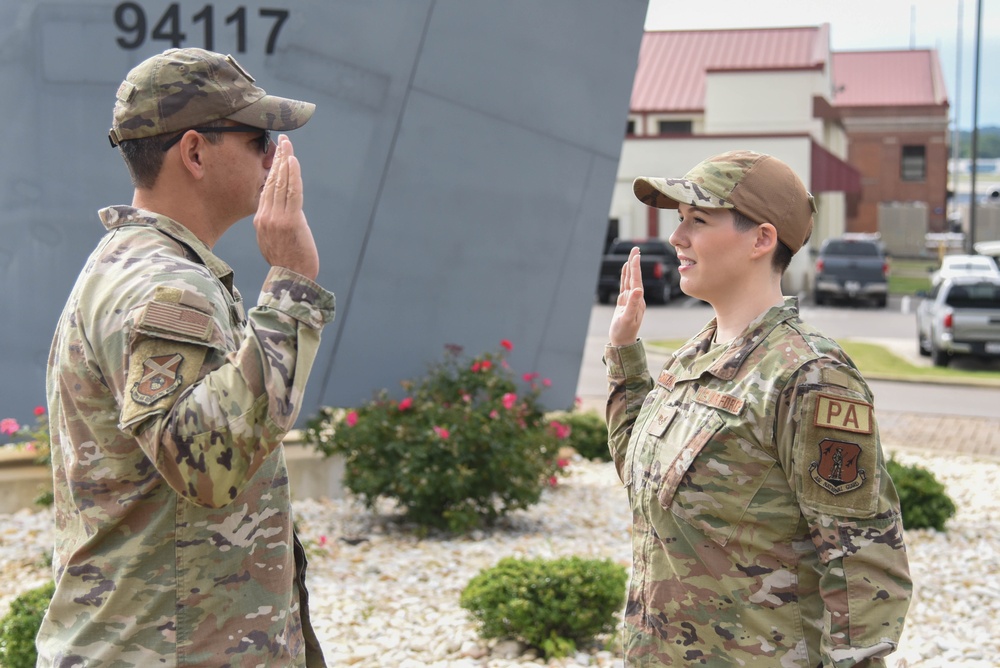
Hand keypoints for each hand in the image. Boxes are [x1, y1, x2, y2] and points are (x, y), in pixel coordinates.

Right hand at [254, 135, 319, 279]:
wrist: (291, 280)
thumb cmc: (287, 263)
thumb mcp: (273, 241)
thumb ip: (274, 223)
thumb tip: (280, 211)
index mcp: (260, 221)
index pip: (266, 189)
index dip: (272, 170)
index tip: (277, 155)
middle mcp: (265, 217)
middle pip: (271, 182)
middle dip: (278, 159)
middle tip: (283, 141)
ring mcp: (276, 219)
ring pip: (281, 184)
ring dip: (285, 162)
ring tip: (288, 145)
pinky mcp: (290, 221)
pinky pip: (292, 193)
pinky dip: (293, 175)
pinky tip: (293, 161)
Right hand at [609, 247, 644, 345]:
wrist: (622, 342)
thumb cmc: (624, 332)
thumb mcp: (628, 319)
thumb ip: (633, 304)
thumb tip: (637, 290)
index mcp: (638, 300)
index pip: (637, 281)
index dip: (636, 268)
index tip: (636, 255)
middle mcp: (636, 298)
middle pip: (635, 277)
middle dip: (635, 263)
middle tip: (635, 249)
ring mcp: (630, 299)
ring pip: (630, 280)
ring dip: (631, 267)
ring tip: (632, 255)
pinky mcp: (624, 302)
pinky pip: (624, 285)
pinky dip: (625, 277)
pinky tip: (625, 270)